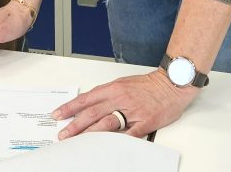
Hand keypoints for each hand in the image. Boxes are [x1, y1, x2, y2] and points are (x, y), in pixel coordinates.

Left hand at [52, 70, 197, 138]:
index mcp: (113, 88)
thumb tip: (90, 104)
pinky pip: (129, 134)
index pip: (86, 99)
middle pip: (92, 113)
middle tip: (63, 134)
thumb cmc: (149, 84)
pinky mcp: (145, 122)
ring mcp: (133, 111)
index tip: (58, 114)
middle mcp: (120, 99)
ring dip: (90, 133)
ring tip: (78, 141)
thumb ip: (107, 94)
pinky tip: (107, 147)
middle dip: (75, 124)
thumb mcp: (123, 83)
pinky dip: (118, 140)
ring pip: (106, 123)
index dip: (70, 107)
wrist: (173, 83)